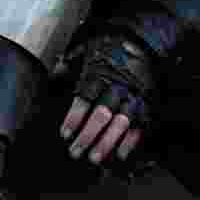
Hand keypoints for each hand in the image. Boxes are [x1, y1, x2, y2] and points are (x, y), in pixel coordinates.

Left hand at [61, 34, 155, 167]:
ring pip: (120, 123)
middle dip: (88, 136)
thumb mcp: (85, 51)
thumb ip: (68, 64)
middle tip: (76, 152)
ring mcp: (133, 97)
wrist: (141, 41)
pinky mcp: (146, 104)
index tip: (64, 134)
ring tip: (94, 158)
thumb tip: (53, 72)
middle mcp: (117, 87)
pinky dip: (131, 142)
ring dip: (107, 143)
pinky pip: (140, 126)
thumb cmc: (107, 49)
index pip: (84, 99)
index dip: (74, 118)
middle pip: (102, 114)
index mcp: (99, 74)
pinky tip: (120, 155)